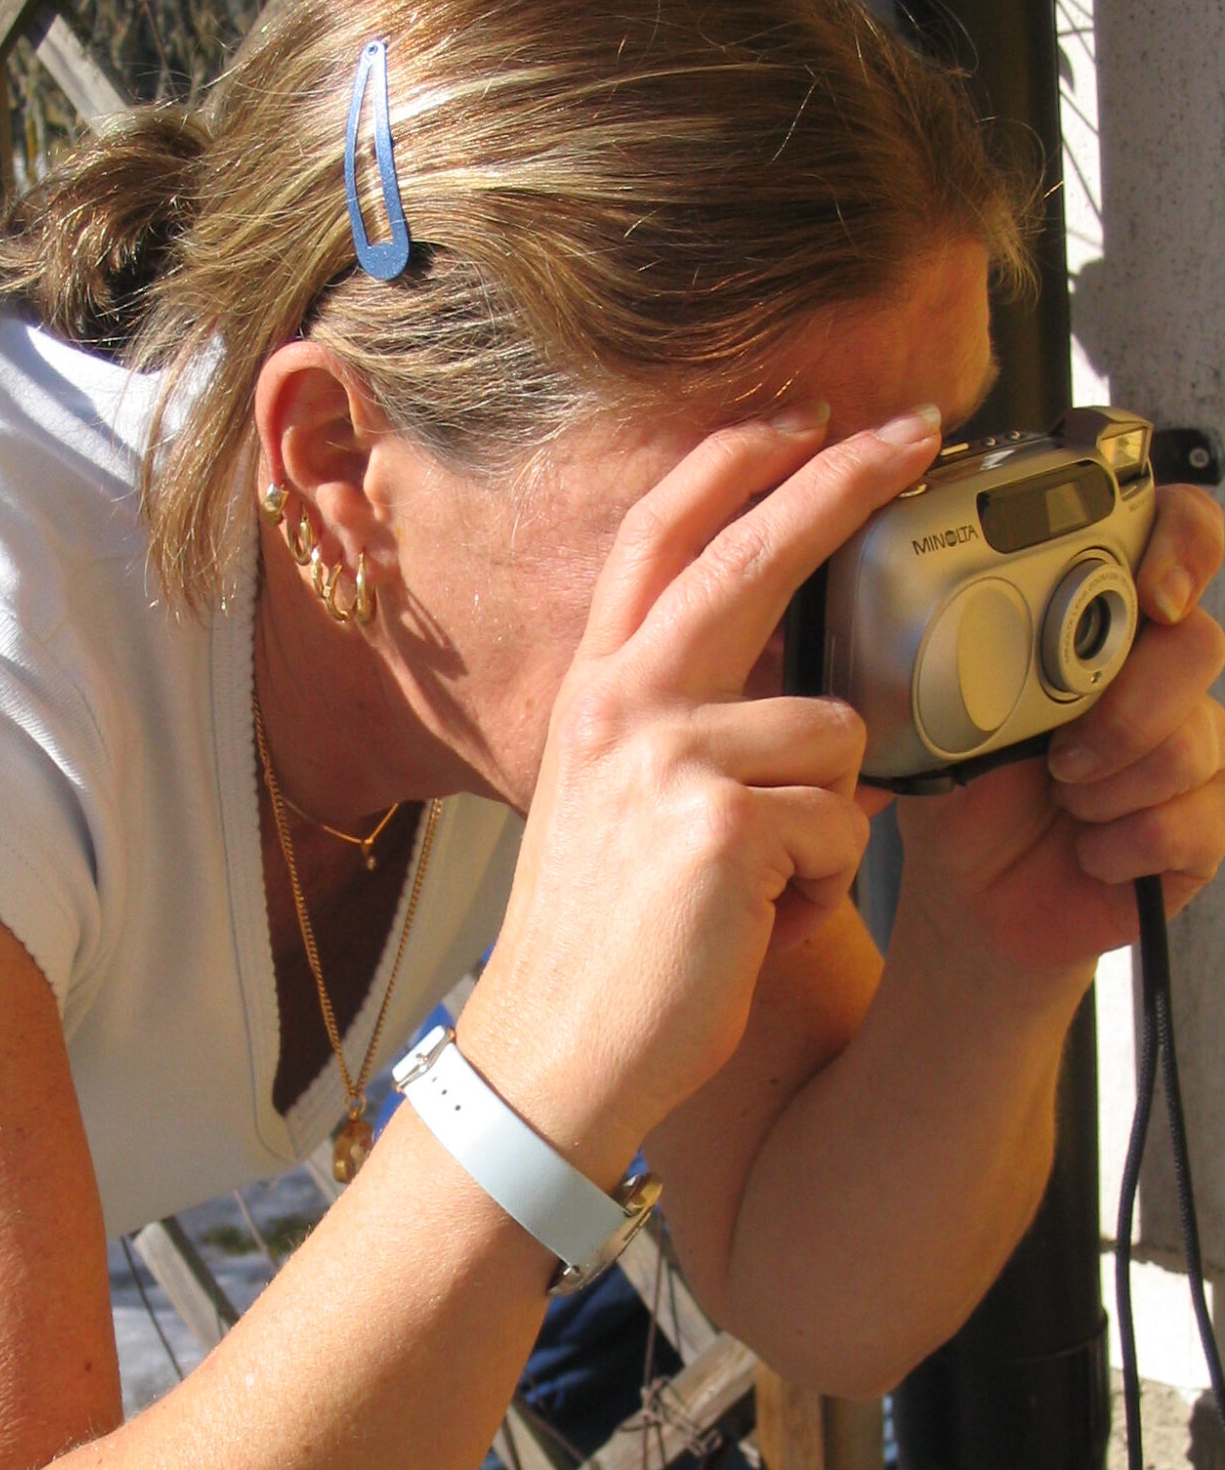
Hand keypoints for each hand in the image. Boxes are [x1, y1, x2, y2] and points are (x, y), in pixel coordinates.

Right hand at [458, 406, 946, 1185]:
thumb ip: (679, 726)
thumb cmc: (599, 939)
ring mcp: (669, 756)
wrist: (556, 1047)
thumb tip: (794, 693)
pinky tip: (758, 924)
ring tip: (760, 887)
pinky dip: (821, 887)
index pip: (660, 539)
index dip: (729, 466)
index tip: (797, 422)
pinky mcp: (723, 822)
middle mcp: (623, 702)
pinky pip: (842, 825)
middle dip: (839, 480)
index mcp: (597, 692)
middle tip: (913, 431)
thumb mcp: (615, 802)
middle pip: (749, 555)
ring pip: (834, 736)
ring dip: (826, 820)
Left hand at [897, 483, 1224, 973]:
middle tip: (1057, 755)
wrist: (970, 893)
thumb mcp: (940, 716)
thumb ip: (963, 655)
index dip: (1184, 544)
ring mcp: (1188, 749)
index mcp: (1097, 630)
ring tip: (1061, 801)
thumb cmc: (961, 796)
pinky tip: (1087, 849)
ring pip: (1194, 740)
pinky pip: (1198, 819)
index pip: (1177, 539)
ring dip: (1108, 786)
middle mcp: (1155, 677)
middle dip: (1122, 707)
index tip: (1152, 594)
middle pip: (1196, 644)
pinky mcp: (1202, 825)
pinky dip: (1123, 843)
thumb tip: (961, 615)